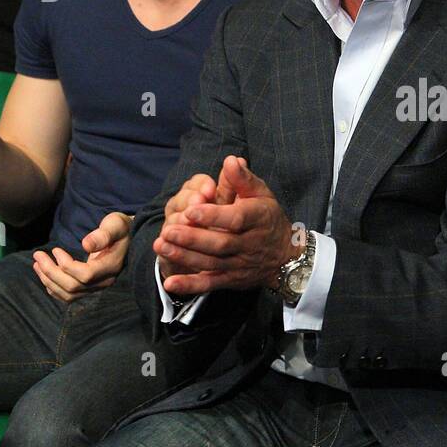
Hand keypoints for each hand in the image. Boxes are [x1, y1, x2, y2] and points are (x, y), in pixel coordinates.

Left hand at [32, 211, 131, 302]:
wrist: (126, 237)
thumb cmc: (119, 229)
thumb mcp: (114, 225)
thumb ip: (103, 234)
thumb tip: (86, 244)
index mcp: (111, 266)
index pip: (86, 275)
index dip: (67, 265)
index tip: (56, 249)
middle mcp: (104, 281)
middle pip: (73, 287)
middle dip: (51, 272)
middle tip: (38, 255)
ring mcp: (97, 287)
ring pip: (68, 294)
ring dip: (49, 281)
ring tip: (37, 264)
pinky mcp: (89, 288)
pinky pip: (68, 296)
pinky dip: (53, 288)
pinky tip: (44, 275)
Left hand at [155, 156, 295, 296]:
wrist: (284, 256)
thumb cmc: (268, 218)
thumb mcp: (261, 194)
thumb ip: (243, 179)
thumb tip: (230, 160)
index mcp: (258, 219)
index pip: (236, 219)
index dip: (213, 216)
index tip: (191, 210)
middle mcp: (250, 244)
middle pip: (220, 243)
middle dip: (193, 238)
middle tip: (169, 230)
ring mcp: (240, 265)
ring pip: (211, 263)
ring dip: (185, 257)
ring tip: (161, 246)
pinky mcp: (231, 280)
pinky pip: (210, 285)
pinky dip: (190, 285)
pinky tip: (171, 283)